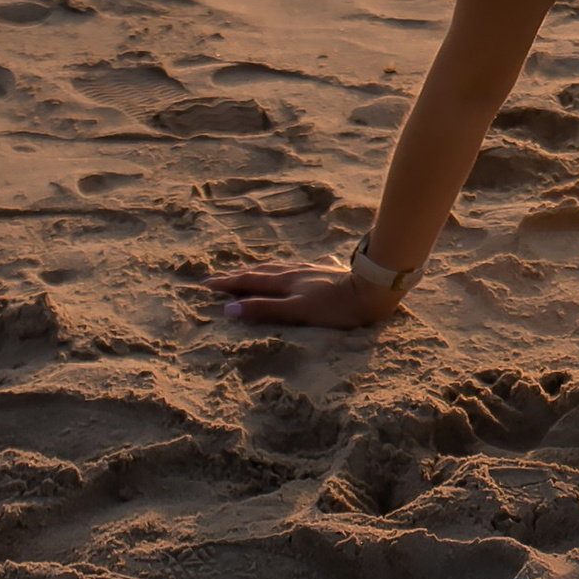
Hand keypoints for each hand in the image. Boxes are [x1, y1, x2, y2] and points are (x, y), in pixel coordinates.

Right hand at [209, 258, 396, 329]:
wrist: (372, 289)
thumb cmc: (336, 306)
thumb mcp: (297, 311)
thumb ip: (265, 309)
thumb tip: (229, 310)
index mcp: (285, 281)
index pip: (250, 281)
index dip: (228, 283)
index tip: (206, 284)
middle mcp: (294, 272)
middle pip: (260, 272)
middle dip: (238, 275)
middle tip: (218, 277)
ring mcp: (310, 270)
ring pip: (277, 268)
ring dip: (258, 271)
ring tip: (247, 271)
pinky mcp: (324, 272)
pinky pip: (293, 268)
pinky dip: (280, 270)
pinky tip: (289, 269)